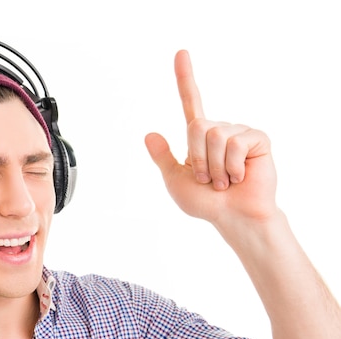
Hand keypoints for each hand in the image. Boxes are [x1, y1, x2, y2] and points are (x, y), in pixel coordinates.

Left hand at [144, 50, 278, 227]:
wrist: (234, 217)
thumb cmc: (206, 203)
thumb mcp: (175, 180)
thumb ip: (163, 158)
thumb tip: (149, 133)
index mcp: (199, 136)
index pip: (190, 101)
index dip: (185, 77)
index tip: (181, 52)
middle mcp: (219, 129)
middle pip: (197, 126)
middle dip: (197, 158)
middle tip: (208, 179)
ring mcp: (239, 131)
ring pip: (215, 135)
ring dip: (214, 166)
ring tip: (224, 181)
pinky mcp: (257, 138)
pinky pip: (236, 143)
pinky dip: (232, 166)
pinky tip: (240, 177)